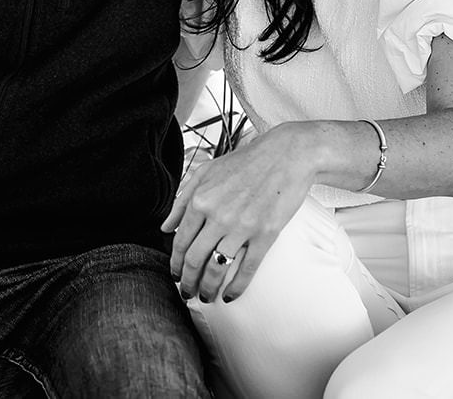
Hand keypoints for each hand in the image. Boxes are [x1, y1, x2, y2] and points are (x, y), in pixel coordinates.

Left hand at [162, 123, 317, 302]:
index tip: (176, 276)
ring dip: (209, 288)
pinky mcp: (266, 235)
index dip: (176, 264)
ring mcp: (242, 227)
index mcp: (201, 200)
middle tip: (188, 294)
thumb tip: (165, 228)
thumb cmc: (246, 162)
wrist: (286, 155)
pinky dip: (237, 287)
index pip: (181, 242)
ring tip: (207, 297)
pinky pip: (247, 269)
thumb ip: (182, 199)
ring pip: (217, 268)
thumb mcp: (206, 172)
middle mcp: (218, 215)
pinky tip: (230, 296)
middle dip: (188, 282)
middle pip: (195, 259)